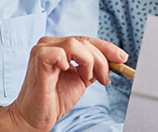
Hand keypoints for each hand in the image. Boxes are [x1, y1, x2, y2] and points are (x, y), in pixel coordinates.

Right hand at [0, 36, 127, 131]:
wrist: (35, 117)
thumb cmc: (54, 99)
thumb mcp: (80, 79)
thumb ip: (93, 67)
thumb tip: (114, 59)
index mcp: (58, 46)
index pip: (86, 40)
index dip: (106, 48)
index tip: (122, 58)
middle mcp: (49, 44)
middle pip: (84, 41)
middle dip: (101, 59)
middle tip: (106, 78)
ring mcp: (42, 49)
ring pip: (76, 44)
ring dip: (89, 62)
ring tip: (87, 79)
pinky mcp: (39, 59)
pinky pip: (61, 52)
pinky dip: (73, 62)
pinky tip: (73, 73)